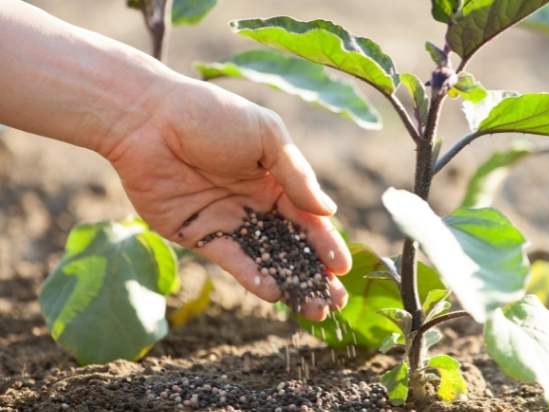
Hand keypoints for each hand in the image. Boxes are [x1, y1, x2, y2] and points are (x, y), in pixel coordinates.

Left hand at [104, 78, 350, 320]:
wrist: (147, 119)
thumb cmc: (211, 115)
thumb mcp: (266, 135)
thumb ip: (297, 175)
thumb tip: (328, 211)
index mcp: (276, 178)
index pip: (308, 217)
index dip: (327, 243)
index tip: (343, 267)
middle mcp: (255, 203)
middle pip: (291, 245)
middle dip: (314, 273)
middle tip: (335, 301)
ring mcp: (228, 220)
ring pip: (266, 258)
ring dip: (290, 283)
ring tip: (312, 309)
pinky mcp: (200, 234)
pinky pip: (232, 260)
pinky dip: (252, 277)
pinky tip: (274, 292)